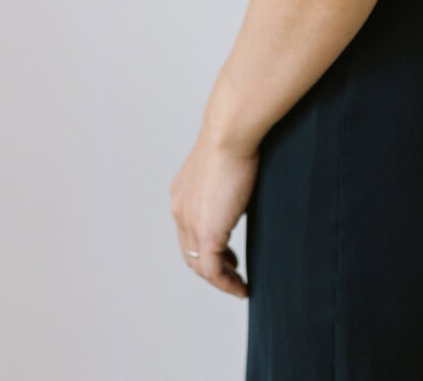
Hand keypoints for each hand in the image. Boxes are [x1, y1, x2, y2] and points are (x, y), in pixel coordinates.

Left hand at [169, 126, 257, 298]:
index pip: (188, 230)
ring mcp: (190, 223)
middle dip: (211, 265)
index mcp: (181, 192)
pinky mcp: (207, 233)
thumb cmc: (234, 138)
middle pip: (191, 252)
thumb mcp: (226, 165)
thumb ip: (227, 183)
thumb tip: (242, 192)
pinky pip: (213, 271)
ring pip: (200, 265)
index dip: (205, 246)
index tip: (226, 253)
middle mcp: (179, 209)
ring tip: (238, 285)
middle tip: (232, 270)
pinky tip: (241, 288)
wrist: (229, 133)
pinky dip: (226, 284)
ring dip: (220, 279)